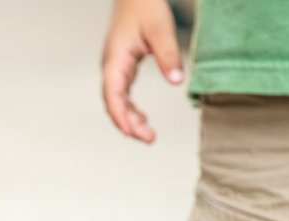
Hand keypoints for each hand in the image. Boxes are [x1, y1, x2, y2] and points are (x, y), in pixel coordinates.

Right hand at [102, 0, 183, 142]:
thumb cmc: (145, 4)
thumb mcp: (161, 29)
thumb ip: (169, 56)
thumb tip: (176, 82)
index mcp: (115, 59)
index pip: (113, 95)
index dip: (121, 117)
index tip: (133, 133)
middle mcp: (111, 66)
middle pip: (114, 104)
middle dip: (128, 124)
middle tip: (150, 139)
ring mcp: (115, 67)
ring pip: (118, 101)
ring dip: (130, 119)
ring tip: (148, 134)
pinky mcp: (123, 66)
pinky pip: (123, 94)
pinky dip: (131, 108)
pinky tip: (143, 118)